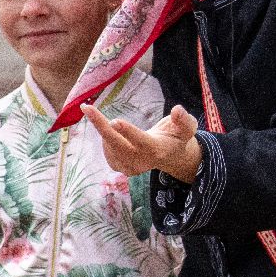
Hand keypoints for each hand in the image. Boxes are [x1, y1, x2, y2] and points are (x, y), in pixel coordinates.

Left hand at [81, 104, 201, 181]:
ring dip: (103, 127)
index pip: (140, 140)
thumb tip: (177, 110)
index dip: (127, 131)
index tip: (114, 120)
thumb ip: (184, 120)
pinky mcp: (121, 168)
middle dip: (101, 126)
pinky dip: (105, 136)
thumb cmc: (177, 137)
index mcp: (157, 149)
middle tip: (87, 108)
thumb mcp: (187, 128)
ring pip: (109, 145)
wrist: (170, 156)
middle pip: (117, 144)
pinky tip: (111, 130)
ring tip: (102, 115)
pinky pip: (107, 150)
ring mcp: (130, 167)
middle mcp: (142, 161)